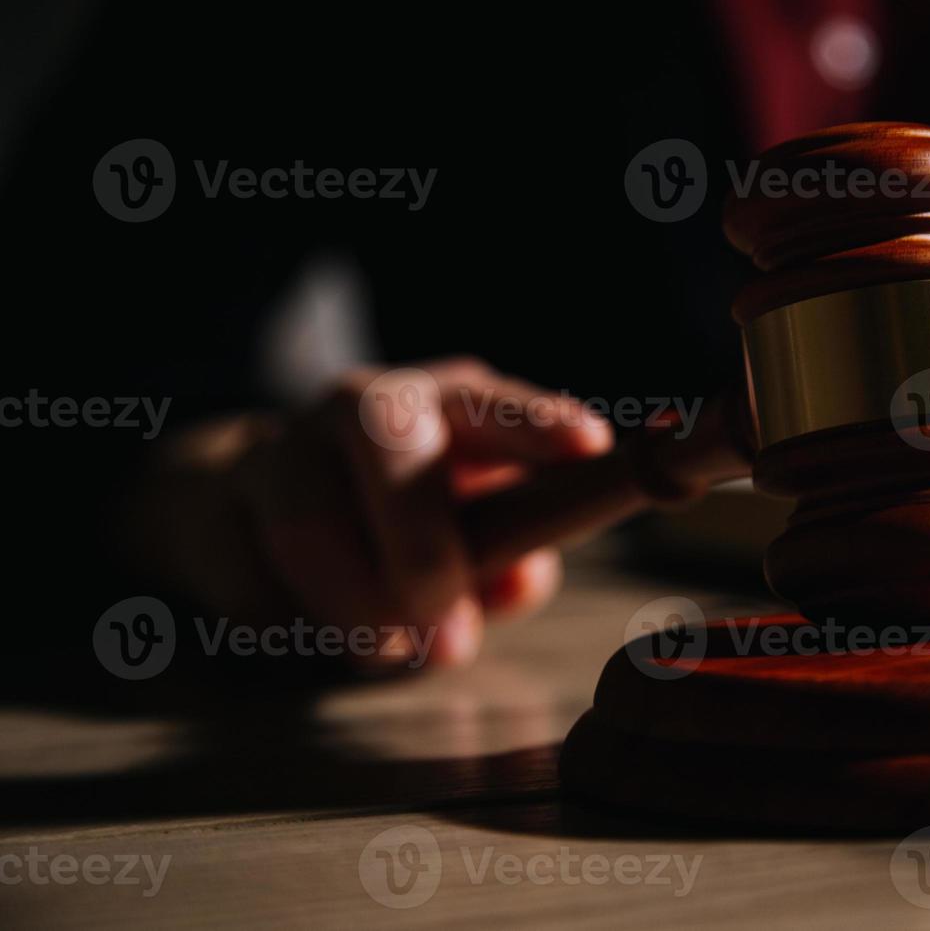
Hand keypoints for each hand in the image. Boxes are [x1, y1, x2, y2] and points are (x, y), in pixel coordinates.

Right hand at [120, 358, 613, 671]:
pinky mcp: (215, 507)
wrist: (250, 505)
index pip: (496, 402)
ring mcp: (282, 447)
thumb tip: (522, 578)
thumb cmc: (404, 525)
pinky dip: (295, 628)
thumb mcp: (474, 536)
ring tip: (388, 652)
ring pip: (307, 517)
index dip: (539, 424)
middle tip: (448, 636)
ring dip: (355, 606)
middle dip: (421, 543)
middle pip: (387, 435)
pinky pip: (251, 581)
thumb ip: (512, 557)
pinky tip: (313, 627)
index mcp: (448, 405)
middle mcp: (364, 404)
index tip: (588, 448)